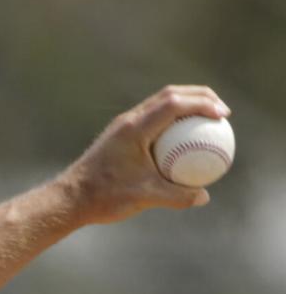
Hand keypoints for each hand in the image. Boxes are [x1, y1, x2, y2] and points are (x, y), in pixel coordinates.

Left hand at [58, 85, 230, 225]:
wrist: (69, 198)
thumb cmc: (103, 196)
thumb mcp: (144, 197)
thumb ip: (177, 196)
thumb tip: (204, 196)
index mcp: (134, 129)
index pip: (173, 103)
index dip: (202, 103)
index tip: (223, 115)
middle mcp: (128, 121)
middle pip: (169, 94)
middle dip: (199, 96)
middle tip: (222, 111)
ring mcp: (123, 127)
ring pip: (159, 104)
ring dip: (185, 104)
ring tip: (208, 119)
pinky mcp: (120, 136)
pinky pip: (153, 119)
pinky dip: (172, 121)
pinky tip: (185, 139)